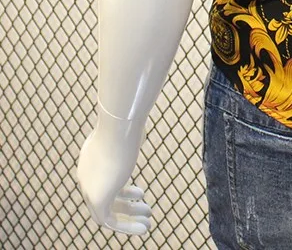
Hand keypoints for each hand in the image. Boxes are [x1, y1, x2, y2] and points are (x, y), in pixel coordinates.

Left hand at [76, 117, 152, 233]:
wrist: (118, 124)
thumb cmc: (128, 121)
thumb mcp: (129, 129)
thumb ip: (131, 136)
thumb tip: (140, 129)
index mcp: (90, 157)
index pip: (102, 180)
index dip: (122, 190)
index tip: (139, 193)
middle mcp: (86, 174)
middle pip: (105, 195)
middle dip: (126, 204)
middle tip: (145, 207)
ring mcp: (89, 186)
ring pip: (106, 210)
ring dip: (129, 217)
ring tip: (148, 219)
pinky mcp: (97, 197)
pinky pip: (109, 220)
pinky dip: (126, 226)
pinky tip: (144, 227)